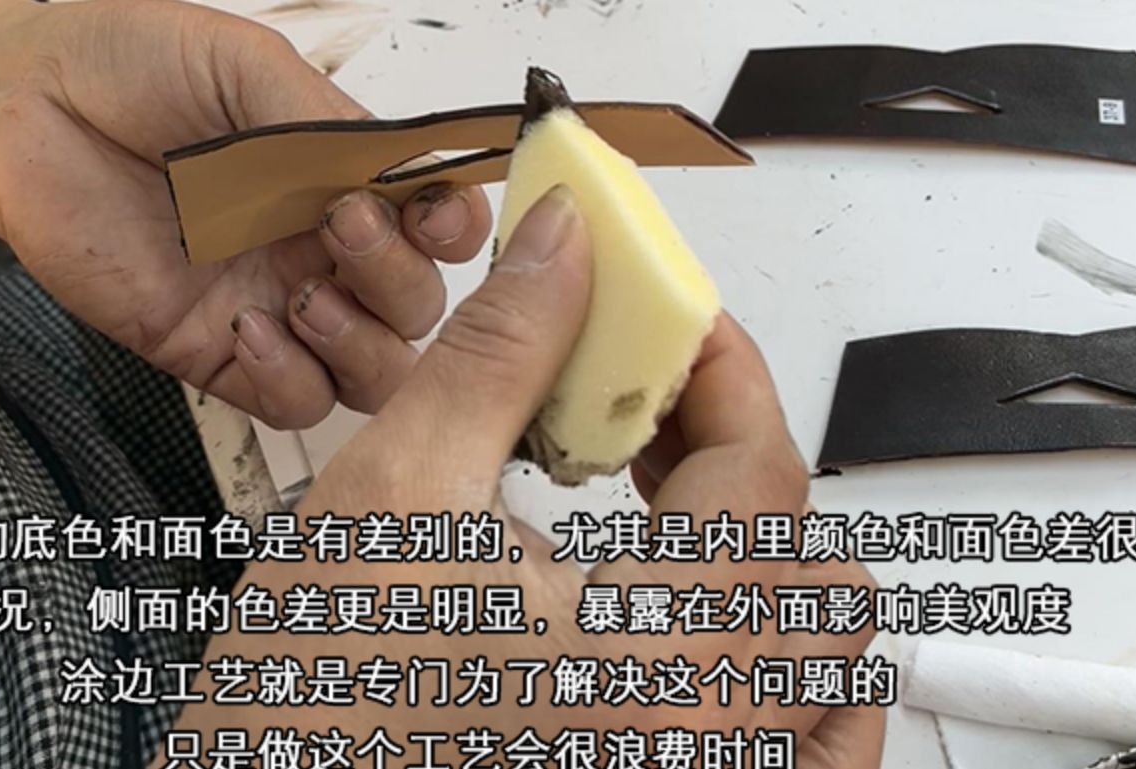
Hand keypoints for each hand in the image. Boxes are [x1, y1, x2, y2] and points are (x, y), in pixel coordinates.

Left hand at [0, 0, 492, 427]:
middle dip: (399, 280)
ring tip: (304, 293)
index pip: (438, 228)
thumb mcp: (246, 67)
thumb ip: (329, 124)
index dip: (456, 230)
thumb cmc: (129, 67)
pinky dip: (292, 378)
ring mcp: (271, 306)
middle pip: (416, 308)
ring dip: (363, 345)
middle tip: (341, 229)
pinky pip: (291, 402)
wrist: (21, 106)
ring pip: (372, 372)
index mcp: (340, 180)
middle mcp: (317, 249)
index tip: (433, 210)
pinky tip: (249, 326)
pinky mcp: (212, 351)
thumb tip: (407, 173)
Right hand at [167, 189, 884, 768]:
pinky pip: (813, 752)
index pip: (763, 474)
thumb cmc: (308, 697)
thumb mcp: (397, 488)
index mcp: (655, 655)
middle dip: (738, 459)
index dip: (719, 370)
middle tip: (645, 417)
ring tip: (667, 508)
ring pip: (827, 660)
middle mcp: (704, 733)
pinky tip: (720, 622)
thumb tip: (563, 246)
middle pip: (814, 564)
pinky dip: (794, 674)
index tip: (665, 324)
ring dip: (774, 559)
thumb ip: (500, 351)